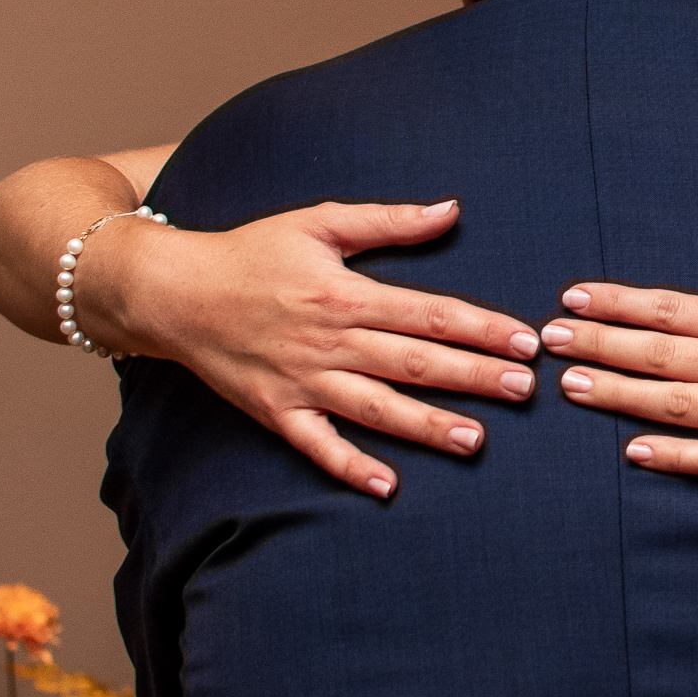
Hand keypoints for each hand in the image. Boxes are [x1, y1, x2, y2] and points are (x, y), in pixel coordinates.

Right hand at [91, 200, 540, 497]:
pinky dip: (351, 467)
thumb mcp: (319, 222)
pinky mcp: (276, 412)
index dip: (481, 327)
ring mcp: (302, 381)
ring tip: (477, 440)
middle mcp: (328, 341)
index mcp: (345, 294)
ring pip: (376, 408)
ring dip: (427, 426)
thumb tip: (452, 209)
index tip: (525, 340)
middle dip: (473, 377)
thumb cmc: (252, 252)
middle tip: (525, 389)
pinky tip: (388, 487)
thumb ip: (389, 221)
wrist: (172, 294)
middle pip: (414, 363)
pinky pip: (318, 446)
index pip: (429, 314)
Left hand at [544, 206, 697, 478]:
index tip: (573, 298)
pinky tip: (634, 453)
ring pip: (682, 405)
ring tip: (571, 389)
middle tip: (545, 342)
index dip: (620, 303)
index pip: (677, 308)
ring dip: (621, 397)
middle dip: (601, 346)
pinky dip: (679, 457)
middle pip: (665, 355)